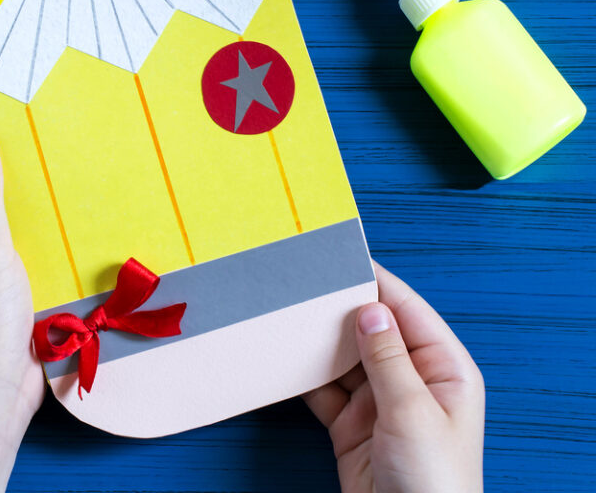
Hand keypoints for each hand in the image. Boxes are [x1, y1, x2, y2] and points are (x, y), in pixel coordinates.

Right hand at [303, 262, 484, 492]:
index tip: (345, 259)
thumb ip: (387, 358)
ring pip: (344, 359)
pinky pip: (325, 390)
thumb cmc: (435, 483)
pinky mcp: (352, 426)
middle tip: (306, 285)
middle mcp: (413, 381)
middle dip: (340, 311)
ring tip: (290, 317)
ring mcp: (381, 404)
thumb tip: (371, 309)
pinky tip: (285, 360)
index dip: (377, 282)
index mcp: (445, 370)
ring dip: (318, 343)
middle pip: (372, 331)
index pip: (409, 311)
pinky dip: (304, 377)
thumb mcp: (412, 412)